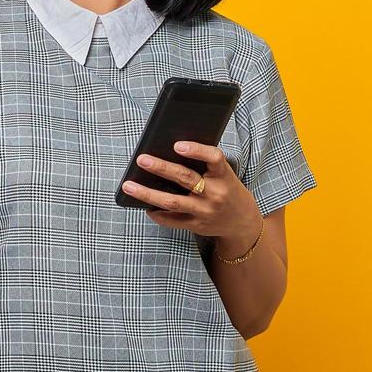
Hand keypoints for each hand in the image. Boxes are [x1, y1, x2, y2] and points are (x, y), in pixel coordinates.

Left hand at [119, 141, 260, 245]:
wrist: (243, 222)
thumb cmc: (228, 191)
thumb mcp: (224, 175)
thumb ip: (205, 166)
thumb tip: (170, 152)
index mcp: (224, 176)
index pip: (214, 158)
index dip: (196, 151)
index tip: (177, 145)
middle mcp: (215, 194)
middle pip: (185, 178)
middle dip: (161, 168)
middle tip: (141, 159)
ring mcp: (204, 211)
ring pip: (172, 202)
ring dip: (147, 194)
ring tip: (129, 186)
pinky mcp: (196, 226)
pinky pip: (171, 220)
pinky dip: (156, 213)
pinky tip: (145, 206)